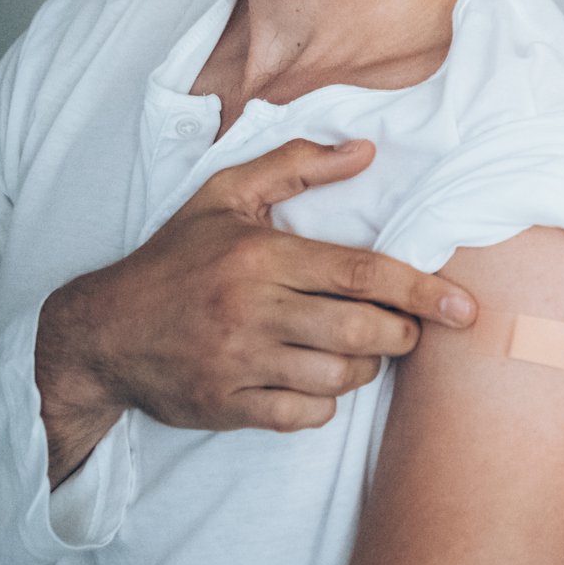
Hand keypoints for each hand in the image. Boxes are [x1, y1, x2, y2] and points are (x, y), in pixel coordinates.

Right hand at [34, 139, 477, 483]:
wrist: (99, 333)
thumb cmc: (175, 259)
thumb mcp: (225, 196)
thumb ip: (296, 165)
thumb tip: (365, 150)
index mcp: (261, 257)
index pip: (360, 273)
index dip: (421, 291)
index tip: (464, 306)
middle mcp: (252, 311)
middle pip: (360, 331)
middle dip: (403, 334)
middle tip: (408, 329)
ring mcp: (238, 363)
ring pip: (339, 376)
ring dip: (365, 366)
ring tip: (360, 348)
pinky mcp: (226, 406)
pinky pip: (304, 414)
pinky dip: (325, 402)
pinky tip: (317, 379)